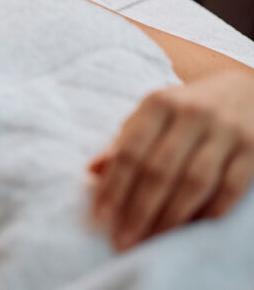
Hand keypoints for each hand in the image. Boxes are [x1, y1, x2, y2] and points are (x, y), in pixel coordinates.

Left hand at [87, 70, 253, 250]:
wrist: (244, 91)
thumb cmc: (185, 109)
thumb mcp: (152, 115)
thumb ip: (125, 141)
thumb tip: (92, 171)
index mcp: (159, 103)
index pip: (130, 150)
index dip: (114, 186)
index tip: (101, 217)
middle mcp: (192, 114)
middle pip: (160, 170)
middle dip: (139, 209)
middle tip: (124, 239)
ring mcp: (226, 132)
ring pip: (194, 182)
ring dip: (170, 217)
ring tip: (152, 239)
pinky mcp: (253, 150)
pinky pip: (230, 189)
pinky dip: (209, 212)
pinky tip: (190, 229)